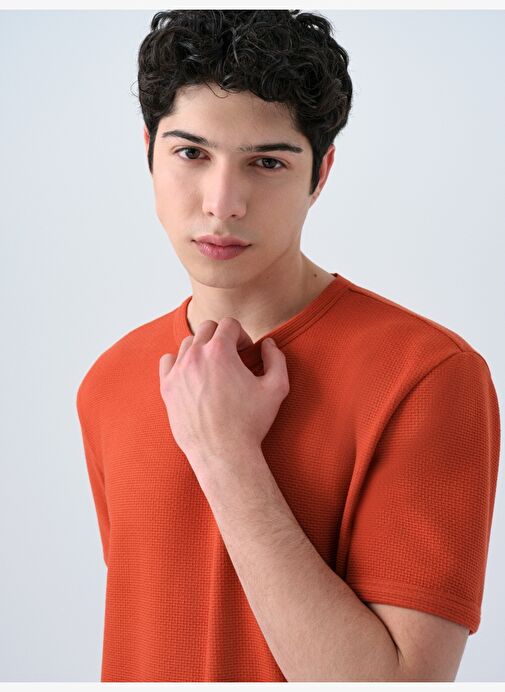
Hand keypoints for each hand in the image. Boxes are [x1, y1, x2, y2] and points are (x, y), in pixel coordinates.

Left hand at [159, 317, 289, 465]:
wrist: (223, 453)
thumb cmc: (251, 423)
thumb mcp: (277, 388)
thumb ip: (277, 359)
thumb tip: (268, 344)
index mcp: (220, 351)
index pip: (229, 324)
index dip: (242, 335)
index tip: (246, 352)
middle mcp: (195, 356)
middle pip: (207, 328)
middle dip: (222, 337)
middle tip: (232, 358)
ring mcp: (178, 371)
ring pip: (188, 343)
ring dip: (202, 349)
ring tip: (214, 368)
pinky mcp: (167, 387)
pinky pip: (168, 360)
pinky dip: (179, 362)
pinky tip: (193, 376)